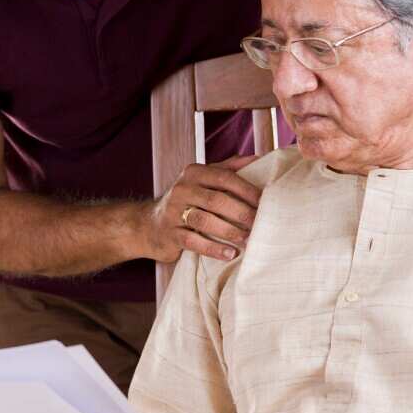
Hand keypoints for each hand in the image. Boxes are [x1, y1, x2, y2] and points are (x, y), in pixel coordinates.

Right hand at [144, 155, 260, 262]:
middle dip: (240, 212)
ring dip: (229, 231)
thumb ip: (228, 168)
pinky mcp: (169, 234)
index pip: (224, 177)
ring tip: (247, 238)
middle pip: (216, 199)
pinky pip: (193, 242)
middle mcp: (182, 189)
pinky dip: (213, 248)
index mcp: (194, 172)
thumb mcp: (203, 180)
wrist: (148, 225)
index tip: (265, 201)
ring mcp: (173, 212)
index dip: (246, 189)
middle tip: (259, 223)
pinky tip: (230, 254)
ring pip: (204, 220)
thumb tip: (258, 158)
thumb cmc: (186, 200)